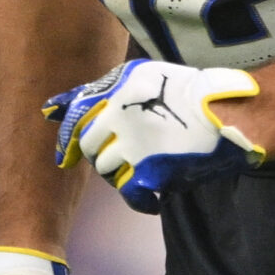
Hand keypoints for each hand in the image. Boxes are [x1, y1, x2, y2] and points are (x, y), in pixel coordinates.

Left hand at [45, 58, 262, 214]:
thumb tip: (48, 109)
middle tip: (121, 155)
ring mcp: (135, 149)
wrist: (225, 112)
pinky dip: (140, 199)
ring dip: (119, 174)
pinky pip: (132, 196)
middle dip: (99, 155)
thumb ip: (91, 91)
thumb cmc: (184, 90)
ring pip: (108, 172)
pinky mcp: (154, 174)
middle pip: (90, 150)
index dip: (66, 142)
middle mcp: (118, 122)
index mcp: (113, 96)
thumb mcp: (135, 75)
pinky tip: (152, 196)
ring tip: (141, 168)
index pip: (74, 123)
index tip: (62, 157)